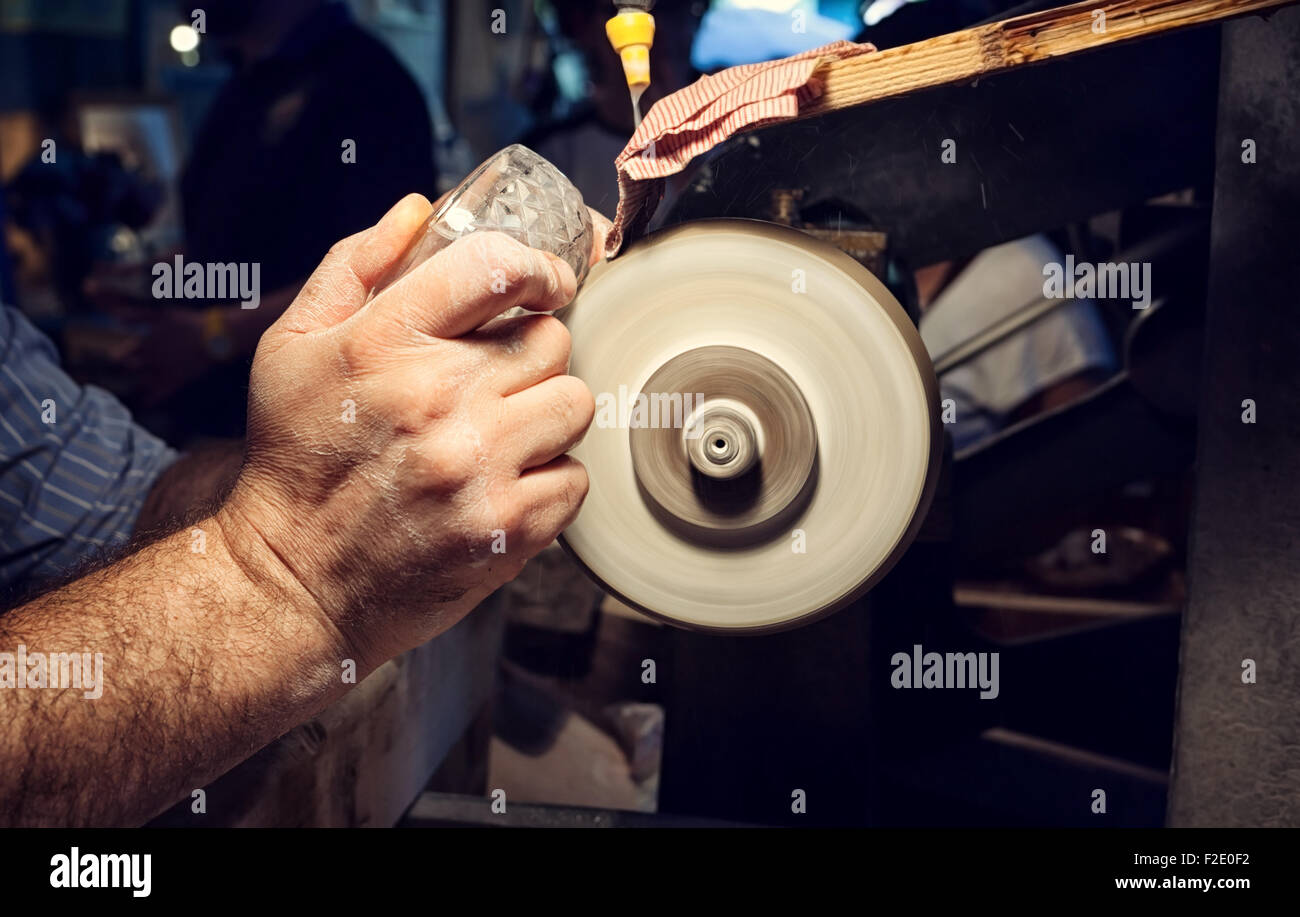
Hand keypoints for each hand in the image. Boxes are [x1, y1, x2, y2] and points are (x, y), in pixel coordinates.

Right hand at [218, 194, 603, 673]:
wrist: (295, 581)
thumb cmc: (297, 459)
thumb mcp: (292, 347)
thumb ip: (354, 266)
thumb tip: (419, 210)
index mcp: (382, 342)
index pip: (494, 266)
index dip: (536, 269)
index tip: (544, 285)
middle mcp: (436, 398)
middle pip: (550, 339)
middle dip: (528, 357)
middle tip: (490, 386)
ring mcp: (477, 465)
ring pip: (573, 404)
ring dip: (545, 417)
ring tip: (497, 438)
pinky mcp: (507, 526)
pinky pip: (575, 476)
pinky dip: (548, 482)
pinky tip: (500, 487)